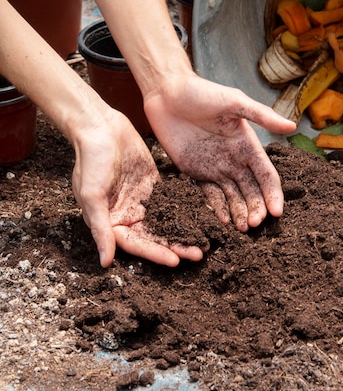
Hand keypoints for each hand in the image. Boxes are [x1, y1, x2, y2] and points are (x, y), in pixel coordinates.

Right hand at [71, 109, 203, 266]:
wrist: (101, 127)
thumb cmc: (90, 161)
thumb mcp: (92, 196)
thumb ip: (100, 229)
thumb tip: (105, 262)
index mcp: (111, 222)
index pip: (135, 244)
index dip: (155, 253)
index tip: (175, 261)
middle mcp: (127, 215)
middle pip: (154, 237)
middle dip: (175, 246)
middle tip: (198, 254)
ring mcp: (142, 200)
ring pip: (165, 222)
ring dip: (182, 232)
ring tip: (203, 242)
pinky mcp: (153, 185)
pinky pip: (171, 201)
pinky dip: (185, 210)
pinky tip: (201, 217)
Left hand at [144, 73, 295, 231]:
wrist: (166, 93)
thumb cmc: (202, 92)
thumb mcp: (234, 101)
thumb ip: (262, 116)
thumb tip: (292, 126)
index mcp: (247, 145)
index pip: (266, 175)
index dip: (272, 194)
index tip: (276, 212)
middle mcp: (234, 160)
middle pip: (251, 191)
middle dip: (256, 209)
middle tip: (255, 224)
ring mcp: (215, 168)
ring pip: (232, 197)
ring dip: (239, 213)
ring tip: (241, 228)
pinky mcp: (195, 172)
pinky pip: (209, 195)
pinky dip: (217, 208)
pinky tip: (222, 220)